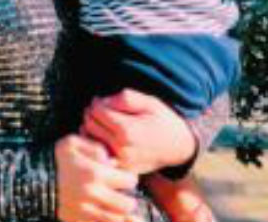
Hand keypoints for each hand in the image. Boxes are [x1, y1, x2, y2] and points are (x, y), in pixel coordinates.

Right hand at [55, 134, 141, 221]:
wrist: (29, 180)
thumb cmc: (54, 159)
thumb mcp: (73, 143)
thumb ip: (97, 148)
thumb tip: (111, 161)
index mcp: (95, 174)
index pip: (129, 181)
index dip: (129, 178)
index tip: (123, 177)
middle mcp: (92, 195)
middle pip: (127, 205)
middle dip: (128, 200)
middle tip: (120, 195)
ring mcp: (84, 211)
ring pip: (116, 221)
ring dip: (119, 215)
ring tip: (114, 208)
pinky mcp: (75, 221)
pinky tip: (104, 215)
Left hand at [81, 89, 196, 174]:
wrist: (179, 147)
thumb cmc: (163, 120)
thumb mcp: (149, 102)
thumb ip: (124, 98)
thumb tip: (100, 102)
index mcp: (127, 130)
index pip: (97, 112)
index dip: (97, 102)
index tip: (102, 101)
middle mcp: (120, 148)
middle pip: (89, 126)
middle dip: (91, 114)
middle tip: (100, 110)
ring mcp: (119, 161)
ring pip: (89, 141)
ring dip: (90, 129)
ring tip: (102, 122)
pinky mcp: (119, 168)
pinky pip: (97, 154)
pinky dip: (96, 144)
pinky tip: (104, 137)